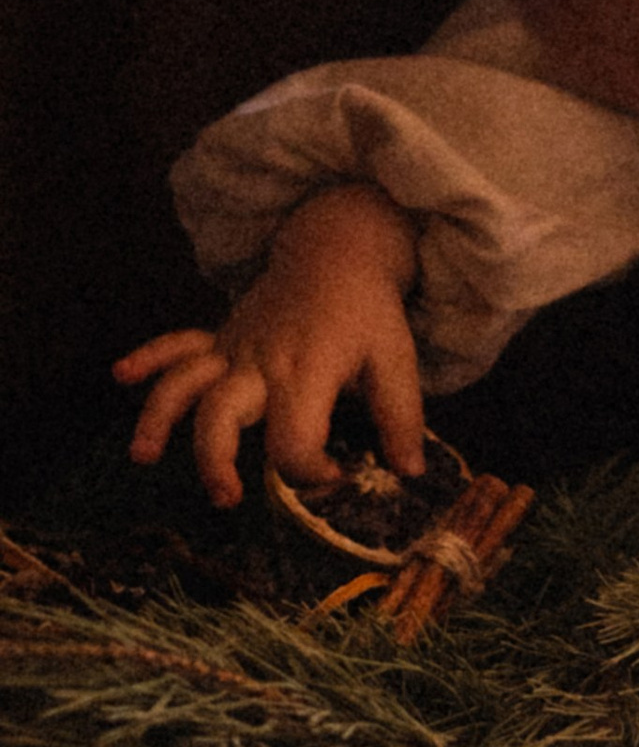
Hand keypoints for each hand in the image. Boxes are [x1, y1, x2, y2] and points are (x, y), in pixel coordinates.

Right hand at [115, 183, 425, 509]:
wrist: (339, 249)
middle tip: (227, 498)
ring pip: (185, 384)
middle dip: (215, 459)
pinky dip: (149, 357)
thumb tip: (409, 472)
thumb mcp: (396, 360)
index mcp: (305, 373)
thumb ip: (401, 417)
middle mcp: (260, 363)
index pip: (294, 440)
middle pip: (221, 416)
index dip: (312, 472)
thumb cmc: (369, 312)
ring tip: (143, 457)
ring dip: (159, 418)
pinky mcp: (220, 337)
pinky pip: (177, 343)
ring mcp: (233, 348)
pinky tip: (121, 375)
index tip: (339, 476)